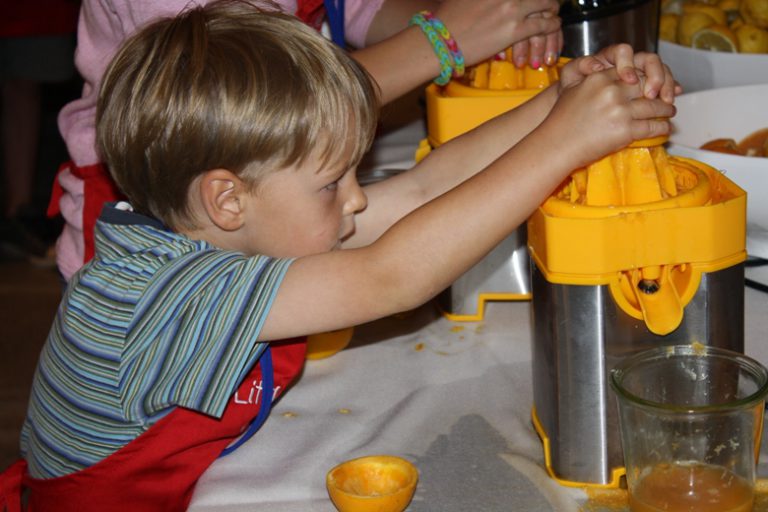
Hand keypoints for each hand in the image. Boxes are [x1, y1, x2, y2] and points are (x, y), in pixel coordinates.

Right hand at [434, 0, 562, 68]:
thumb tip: (496, 1)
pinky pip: (543, 26)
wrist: (440, 41)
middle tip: (549, 2)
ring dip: (552, 9)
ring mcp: (512, 8)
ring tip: (554, 13)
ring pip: (546, 4)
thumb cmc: (448, 18)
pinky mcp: (515, 30)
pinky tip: (552, 27)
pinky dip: (551, 26)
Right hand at [543, 68, 676, 167]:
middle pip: (646, 87)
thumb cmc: (561, 120)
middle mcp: (611, 91)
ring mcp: (620, 111)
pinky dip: (662, 128)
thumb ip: (594, 80)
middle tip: (668, 96)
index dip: (645, 78)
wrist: (556, 145)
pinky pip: (652, 127)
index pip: (631, 73)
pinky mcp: (625, 131)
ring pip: (654, 107)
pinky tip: (665, 128)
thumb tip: (614, 78)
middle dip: (660, 91)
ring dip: (666, 110)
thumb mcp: (574, 90)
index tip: (652, 83)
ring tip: (670, 111)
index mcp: (599, 79)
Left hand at [559, 44, 681, 102]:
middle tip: (652, 94)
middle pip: (649, 60)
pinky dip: (670, 90)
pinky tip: (672, 98)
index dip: (629, 64)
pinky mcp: (648, 86)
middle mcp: (628, 63)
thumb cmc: (573, 91)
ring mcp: (640, 74)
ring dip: (666, 84)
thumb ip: (580, 66)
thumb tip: (597, 65)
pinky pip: (664, 84)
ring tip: (666, 100)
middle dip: (655, 75)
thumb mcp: (571, 77)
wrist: (576, 107)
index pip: (624, 51)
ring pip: (661, 71)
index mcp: (610, 57)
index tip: (628, 80)